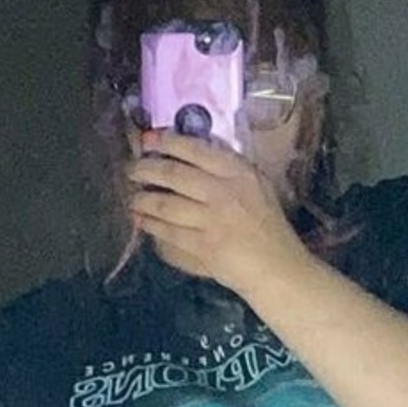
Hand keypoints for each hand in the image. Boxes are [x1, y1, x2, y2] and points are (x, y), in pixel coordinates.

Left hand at [127, 130, 307, 297]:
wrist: (275, 266)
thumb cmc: (268, 224)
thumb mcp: (256, 185)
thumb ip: (228, 169)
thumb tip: (190, 154)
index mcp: (237, 172)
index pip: (195, 150)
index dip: (166, 142)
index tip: (148, 140)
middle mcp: (222, 192)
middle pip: (173, 174)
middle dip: (146, 170)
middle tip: (132, 170)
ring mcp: (211, 221)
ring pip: (165, 205)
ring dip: (143, 200)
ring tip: (133, 198)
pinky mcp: (202, 247)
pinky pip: (168, 232)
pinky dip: (151, 225)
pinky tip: (141, 221)